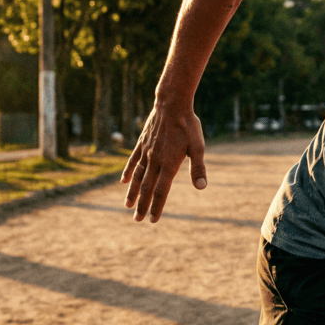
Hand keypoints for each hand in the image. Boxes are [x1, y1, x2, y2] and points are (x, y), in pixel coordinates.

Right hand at [121, 104, 206, 221]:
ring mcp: (146, 152)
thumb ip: (198, 168)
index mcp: (169, 164)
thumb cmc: (188, 126)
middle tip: (137, 220)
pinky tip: (123, 181)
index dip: (157, 206)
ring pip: (137, 176)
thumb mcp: (198, 147)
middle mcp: (155, 161)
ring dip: (133, 192)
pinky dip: (128, 172)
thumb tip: (201, 187)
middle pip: (147, 188)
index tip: (153, 220)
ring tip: (128, 205)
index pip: (161, 191)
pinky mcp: (142, 144)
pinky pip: (133, 161)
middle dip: (142, 205)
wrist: (172, 104)